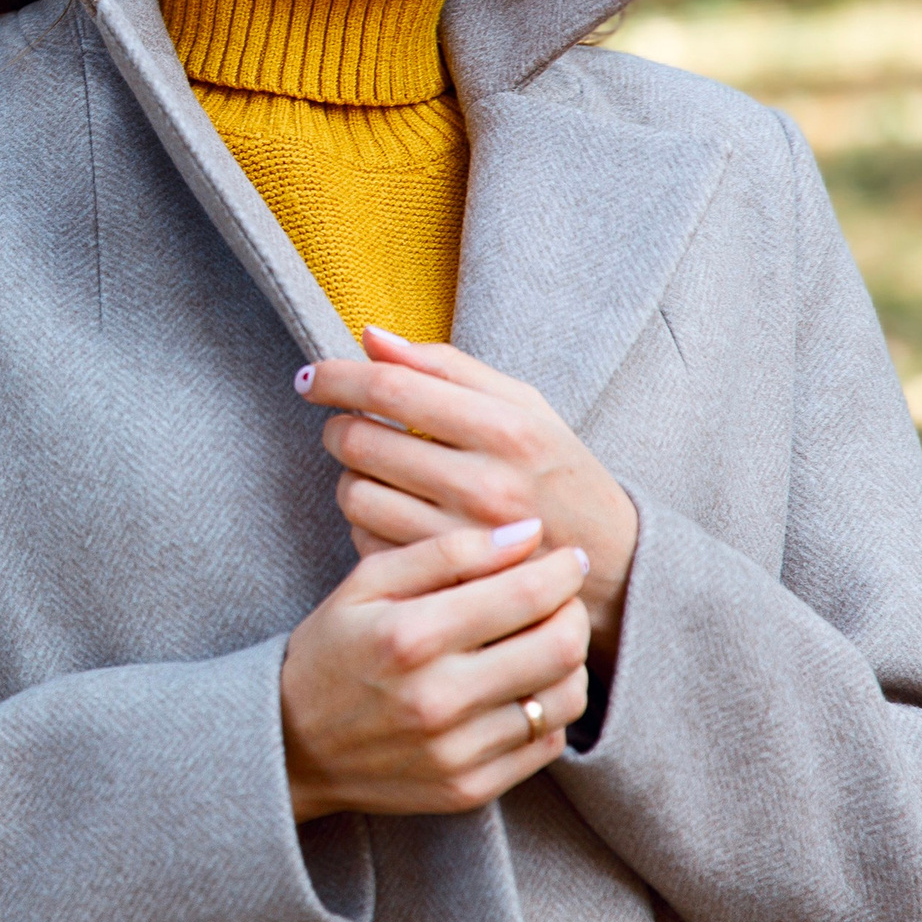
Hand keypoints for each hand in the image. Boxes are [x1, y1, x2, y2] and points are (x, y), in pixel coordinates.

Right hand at [279, 521, 589, 818]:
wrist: (292, 742)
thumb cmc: (331, 649)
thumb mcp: (367, 583)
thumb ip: (445, 550)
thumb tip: (526, 532)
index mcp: (410, 636)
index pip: (525, 595)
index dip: (561, 570)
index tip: (565, 557)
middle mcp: (437, 699)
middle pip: (558, 648)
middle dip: (573, 612)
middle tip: (561, 598)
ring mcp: (456, 752)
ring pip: (563, 700)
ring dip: (569, 662)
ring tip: (543, 640)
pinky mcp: (469, 788)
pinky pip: (545, 744)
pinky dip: (549, 708)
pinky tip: (522, 686)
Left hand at [297, 325, 637, 655]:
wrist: (611, 565)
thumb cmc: (558, 472)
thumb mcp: (523, 405)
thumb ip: (446, 366)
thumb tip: (370, 337)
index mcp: (506, 430)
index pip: (392, 388)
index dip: (337, 377)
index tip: (310, 376)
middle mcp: (485, 486)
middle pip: (363, 440)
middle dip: (338, 425)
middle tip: (345, 424)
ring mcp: (464, 542)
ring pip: (356, 494)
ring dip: (349, 475)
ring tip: (374, 469)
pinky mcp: (446, 584)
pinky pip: (366, 541)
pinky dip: (364, 521)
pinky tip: (391, 511)